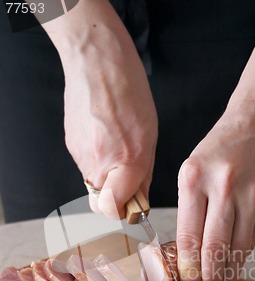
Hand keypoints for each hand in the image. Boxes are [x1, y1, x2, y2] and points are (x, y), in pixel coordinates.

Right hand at [53, 4, 157, 218]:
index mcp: (127, 161)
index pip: (113, 209)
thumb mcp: (150, 135)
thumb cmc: (129, 91)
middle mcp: (100, 163)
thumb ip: (144, 172)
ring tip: (118, 148)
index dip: (123, 212)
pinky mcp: (71, 147)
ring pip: (94, 184)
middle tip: (128, 183)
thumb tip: (140, 198)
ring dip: (108, 177)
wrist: (96, 62)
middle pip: (101, 203)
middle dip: (115, 199)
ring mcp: (81, 156)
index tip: (133, 206)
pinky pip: (86, 166)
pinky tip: (105, 138)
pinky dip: (97, 160)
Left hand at [176, 103, 254, 280]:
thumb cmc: (222, 146)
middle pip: (214, 249)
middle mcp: (223, 188)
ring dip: (228, 277)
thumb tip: (191, 254)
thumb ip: (192, 210)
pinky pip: (253, 239)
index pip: (188, 236)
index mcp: (194, 179)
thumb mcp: (194, 170)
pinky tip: (235, 271)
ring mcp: (251, 196)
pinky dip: (242, 258)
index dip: (188, 270)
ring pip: (237, 249)